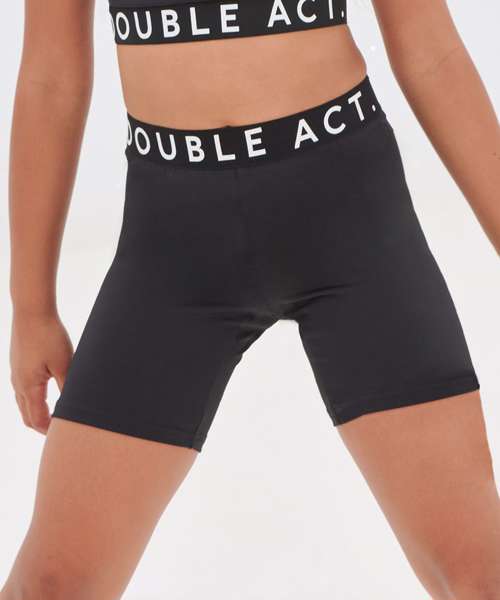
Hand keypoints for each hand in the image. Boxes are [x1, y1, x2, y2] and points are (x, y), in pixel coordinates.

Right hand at [10, 312, 73, 433]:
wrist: (31, 311)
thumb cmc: (49, 335)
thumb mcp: (65, 364)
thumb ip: (68, 388)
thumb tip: (75, 408)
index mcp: (29, 387)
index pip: (37, 420)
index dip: (50, 431)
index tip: (64, 435)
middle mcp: (18, 383)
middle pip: (28, 416)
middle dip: (42, 426)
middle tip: (59, 431)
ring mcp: (16, 374)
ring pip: (23, 403)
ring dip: (37, 413)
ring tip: (55, 417)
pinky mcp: (18, 364)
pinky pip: (23, 390)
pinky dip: (34, 400)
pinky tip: (46, 394)